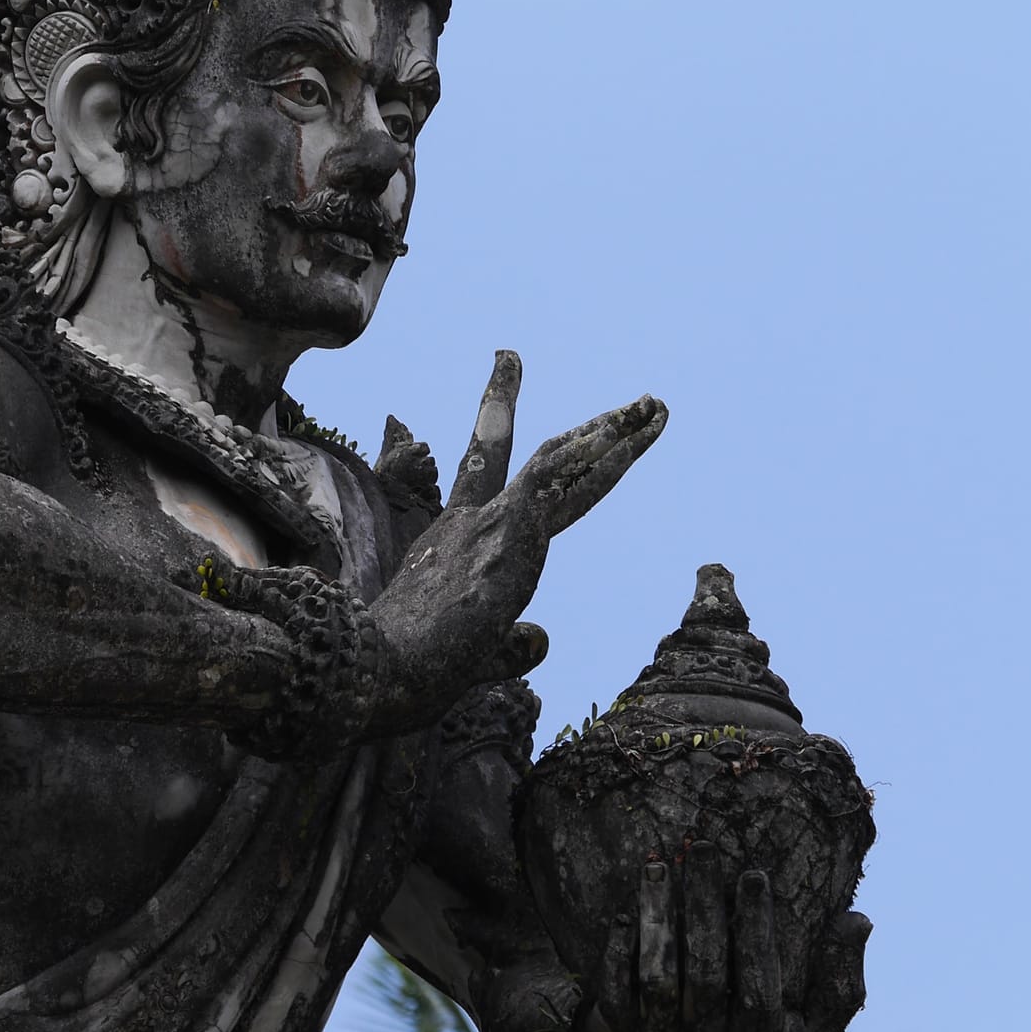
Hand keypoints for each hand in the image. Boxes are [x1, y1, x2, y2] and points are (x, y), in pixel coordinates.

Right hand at [367, 354, 666, 736]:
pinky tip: (631, 428)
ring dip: (609, 434)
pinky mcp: (510, 529)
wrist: (378, 668)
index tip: (482, 415)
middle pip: (498, 452)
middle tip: (507, 357)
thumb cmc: (408, 675)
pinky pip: (562, 476)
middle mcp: (467, 524)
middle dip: (501, 400)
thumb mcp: (472, 659)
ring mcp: (489, 523)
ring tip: (652, 407)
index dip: (482, 451)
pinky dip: (599, 449)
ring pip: (557, 461)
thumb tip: (540, 639)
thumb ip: (511, 646)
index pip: (476, 487)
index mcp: (448, 547)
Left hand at [572, 858, 870, 1031]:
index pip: (758, 985)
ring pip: (657, 978)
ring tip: (658, 866)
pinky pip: (616, 990)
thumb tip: (858, 920)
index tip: (754, 874)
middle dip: (704, 907)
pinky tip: (624, 910)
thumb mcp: (809, 1026)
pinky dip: (618, 950)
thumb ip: (841, 982)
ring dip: (657, 919)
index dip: (755, 931)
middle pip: (705, 975)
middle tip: (702, 848)